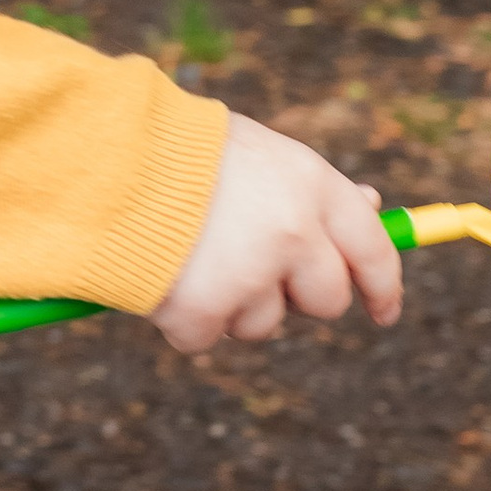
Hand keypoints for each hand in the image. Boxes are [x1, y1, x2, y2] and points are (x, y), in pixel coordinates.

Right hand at [152, 113, 400, 354]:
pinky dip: (183, 320)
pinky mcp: (204, 310)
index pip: (373, 250)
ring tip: (193, 257)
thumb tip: (373, 205)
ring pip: (264, 325)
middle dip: (294, 296)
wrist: (106, 159)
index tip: (383, 312)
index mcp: (312, 186)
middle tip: (250, 269)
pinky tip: (162, 277)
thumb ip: (313, 187)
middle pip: (326, 300)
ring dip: (233, 306)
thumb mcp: (262, 153)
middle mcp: (292, 232)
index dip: (382, 287)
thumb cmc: (183, 152)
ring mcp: (250, 274)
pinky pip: (206, 338)